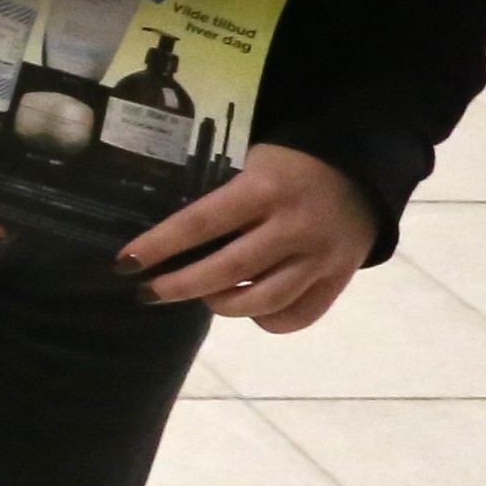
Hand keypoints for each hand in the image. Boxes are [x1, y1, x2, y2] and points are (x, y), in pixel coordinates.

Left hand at [120, 143, 377, 330]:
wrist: (360, 171)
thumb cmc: (290, 165)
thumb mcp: (252, 166)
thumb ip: (223, 202)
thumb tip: (168, 240)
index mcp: (264, 189)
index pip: (199, 223)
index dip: (158, 246)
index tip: (125, 263)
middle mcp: (293, 227)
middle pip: (228, 271)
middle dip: (179, 286)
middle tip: (148, 293)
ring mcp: (319, 258)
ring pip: (262, 301)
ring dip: (222, 305)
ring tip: (203, 296)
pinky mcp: (339, 279)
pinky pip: (296, 316)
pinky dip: (265, 320)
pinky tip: (250, 307)